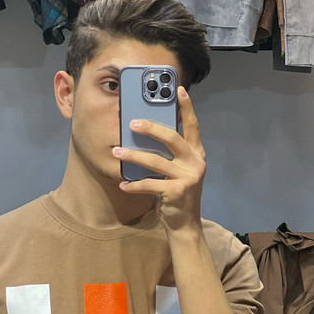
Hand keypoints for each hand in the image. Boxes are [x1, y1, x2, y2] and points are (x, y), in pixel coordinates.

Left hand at [112, 87, 206, 234]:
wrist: (184, 224)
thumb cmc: (177, 194)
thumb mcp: (178, 171)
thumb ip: (170, 154)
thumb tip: (146, 133)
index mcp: (197, 154)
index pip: (193, 126)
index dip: (187, 107)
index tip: (179, 89)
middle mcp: (195, 163)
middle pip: (172, 138)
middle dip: (151, 128)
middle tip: (132, 123)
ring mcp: (187, 177)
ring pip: (156, 161)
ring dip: (133, 156)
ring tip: (117, 151)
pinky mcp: (176, 192)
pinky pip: (150, 184)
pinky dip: (134, 184)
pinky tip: (123, 184)